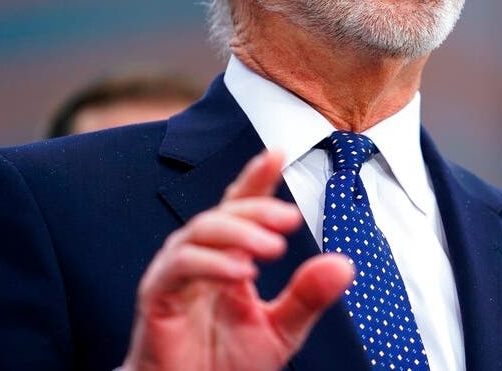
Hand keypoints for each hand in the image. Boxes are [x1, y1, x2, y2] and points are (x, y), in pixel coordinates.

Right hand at [122, 150, 352, 370]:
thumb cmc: (225, 365)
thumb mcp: (280, 330)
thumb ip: (308, 297)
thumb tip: (344, 264)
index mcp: (229, 257)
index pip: (241, 207)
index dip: (257, 178)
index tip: (278, 152)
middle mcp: (200, 257)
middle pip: (223, 213)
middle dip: (257, 208)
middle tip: (290, 220)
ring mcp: (175, 275)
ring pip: (200, 231)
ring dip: (238, 233)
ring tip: (272, 249)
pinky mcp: (157, 298)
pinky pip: (178, 266)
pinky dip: (210, 264)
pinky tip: (241, 272)